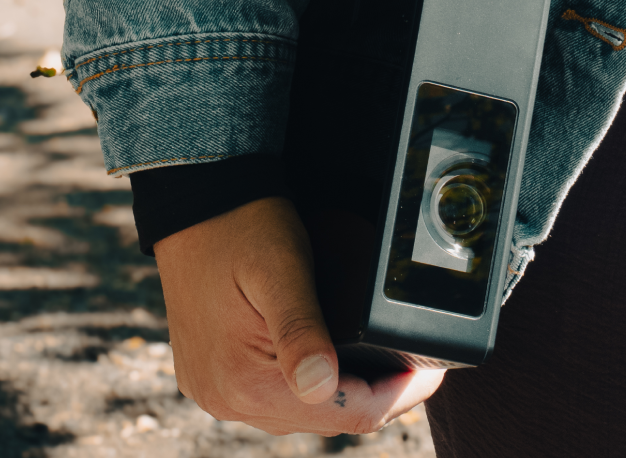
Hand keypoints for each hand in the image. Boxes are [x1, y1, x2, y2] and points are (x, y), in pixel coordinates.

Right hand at [154, 196, 444, 435]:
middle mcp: (226, 399)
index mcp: (244, 381)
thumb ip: (302, 328)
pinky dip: (308, 386)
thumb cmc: (243, 227)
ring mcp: (216, 393)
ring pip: (303, 414)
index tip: (430, 368)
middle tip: (413, 360)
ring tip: (380, 359)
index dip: (401, 394)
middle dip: (378, 393)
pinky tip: (332, 359)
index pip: (349, 413)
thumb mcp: (282, 269)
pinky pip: (274, 400)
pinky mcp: (213, 380)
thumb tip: (321, 384)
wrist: (194, 206)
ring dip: (345, 393)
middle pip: (329, 419)